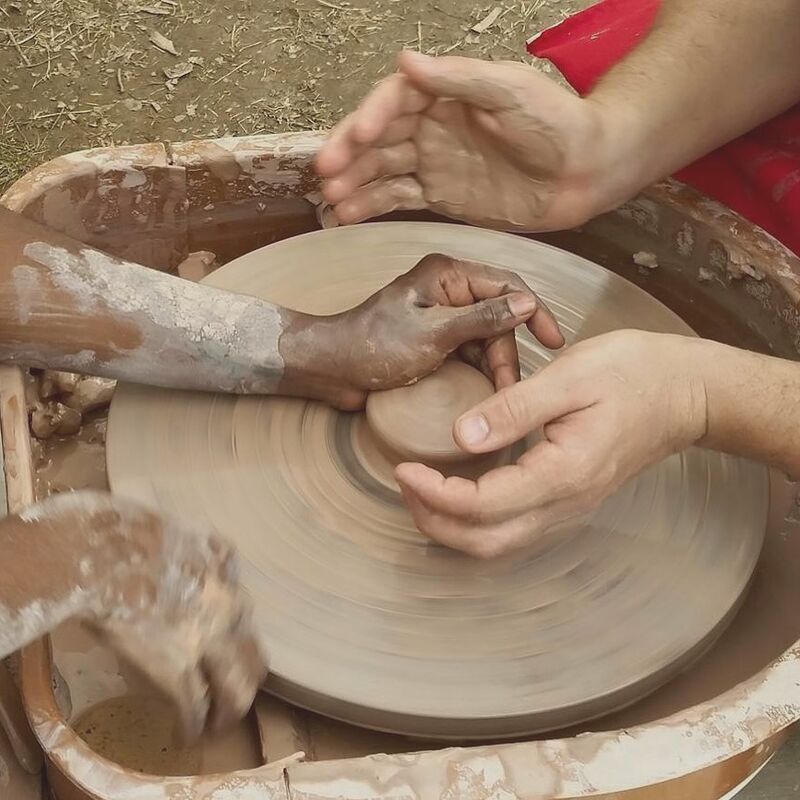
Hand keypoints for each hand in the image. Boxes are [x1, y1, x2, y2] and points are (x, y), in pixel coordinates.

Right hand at [38, 492, 266, 740]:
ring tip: (218, 725)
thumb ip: (198, 551)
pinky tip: (187, 736)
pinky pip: (194, 708)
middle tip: (234, 694)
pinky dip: (191, 726)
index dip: (235, 633)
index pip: (244, 611)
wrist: (100, 555)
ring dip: (229, 711)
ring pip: (236, 689)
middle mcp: (227, 606)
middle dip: (246, 678)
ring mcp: (207, 639)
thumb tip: (189, 563)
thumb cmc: (124, 532)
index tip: (226, 645)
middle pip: (254, 655)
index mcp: (225, 571)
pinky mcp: (178, 668)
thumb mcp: (179, 528)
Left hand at [289, 253, 563, 408]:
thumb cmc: (374, 346)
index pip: (508, 285)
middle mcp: (448, 289)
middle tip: (511, 387)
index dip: (534, 312)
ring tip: (500, 395)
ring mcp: (441, 315)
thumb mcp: (434, 334)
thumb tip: (526, 303)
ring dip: (495, 364)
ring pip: (486, 337)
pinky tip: (485, 391)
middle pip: (498, 316)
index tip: (554, 341)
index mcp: (448, 275)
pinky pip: (468, 351)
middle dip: (508, 351)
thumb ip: (482, 318)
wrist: (332, 369)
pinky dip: (478, 369)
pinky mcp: (434, 339)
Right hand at [316, 51, 618, 230]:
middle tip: (326, 171)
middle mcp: (432, 126)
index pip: (395, 100)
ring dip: (354, 183)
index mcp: (445, 94)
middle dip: (350, 154)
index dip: (372, 116)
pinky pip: (399, 199)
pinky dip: (373, 206)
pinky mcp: (440, 196)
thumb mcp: (508, 90)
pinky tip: (348, 214)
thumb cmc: (556, 123)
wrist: (584, 172)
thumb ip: (456, 79)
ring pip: (382, 171)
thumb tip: (405, 61)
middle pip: (379, 137)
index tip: (360, 136)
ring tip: (330, 199)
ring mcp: (434, 162)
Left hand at [395, 331, 708, 557]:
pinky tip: (459, 491)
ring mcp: (569, 508)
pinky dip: (476, 522)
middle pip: (484, 542)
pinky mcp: (568, 500)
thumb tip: (459, 436)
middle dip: (434, 521)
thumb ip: (513, 408)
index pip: (481, 505)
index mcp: (563, 473)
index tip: (405, 468)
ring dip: (452, 527)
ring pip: (498, 544)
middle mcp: (565, 504)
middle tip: (404, 483)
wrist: (684, 392)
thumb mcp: (570, 377)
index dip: (434, 493)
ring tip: (422, 490)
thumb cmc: (633, 375)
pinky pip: (514, 529)